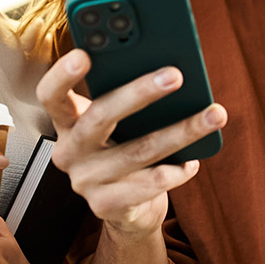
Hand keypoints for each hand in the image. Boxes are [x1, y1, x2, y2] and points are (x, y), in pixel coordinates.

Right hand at [34, 50, 225, 236]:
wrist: (128, 209)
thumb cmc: (124, 150)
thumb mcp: (119, 122)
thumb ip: (126, 95)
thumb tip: (168, 69)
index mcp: (67, 122)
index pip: (51, 95)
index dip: (62, 75)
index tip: (84, 54)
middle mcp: (70, 151)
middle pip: (99, 117)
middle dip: (139, 93)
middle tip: (174, 75)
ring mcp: (85, 181)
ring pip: (138, 151)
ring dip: (181, 131)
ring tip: (212, 115)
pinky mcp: (106, 205)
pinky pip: (148, 185)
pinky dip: (176, 171)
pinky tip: (194, 159)